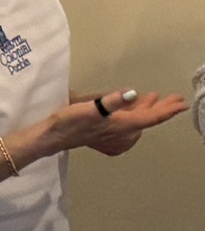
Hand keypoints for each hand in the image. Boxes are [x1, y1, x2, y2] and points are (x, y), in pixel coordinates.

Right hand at [70, 89, 185, 156]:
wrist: (49, 137)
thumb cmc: (68, 123)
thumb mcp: (89, 109)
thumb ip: (112, 101)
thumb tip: (132, 93)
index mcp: (121, 125)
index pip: (150, 118)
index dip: (167, 110)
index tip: (182, 103)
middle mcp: (120, 131)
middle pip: (146, 120)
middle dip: (160, 109)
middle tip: (174, 99)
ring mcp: (112, 133)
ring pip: (136, 121)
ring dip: (146, 110)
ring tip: (153, 98)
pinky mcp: (103, 132)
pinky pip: (126, 124)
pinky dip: (133, 115)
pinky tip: (130, 108)